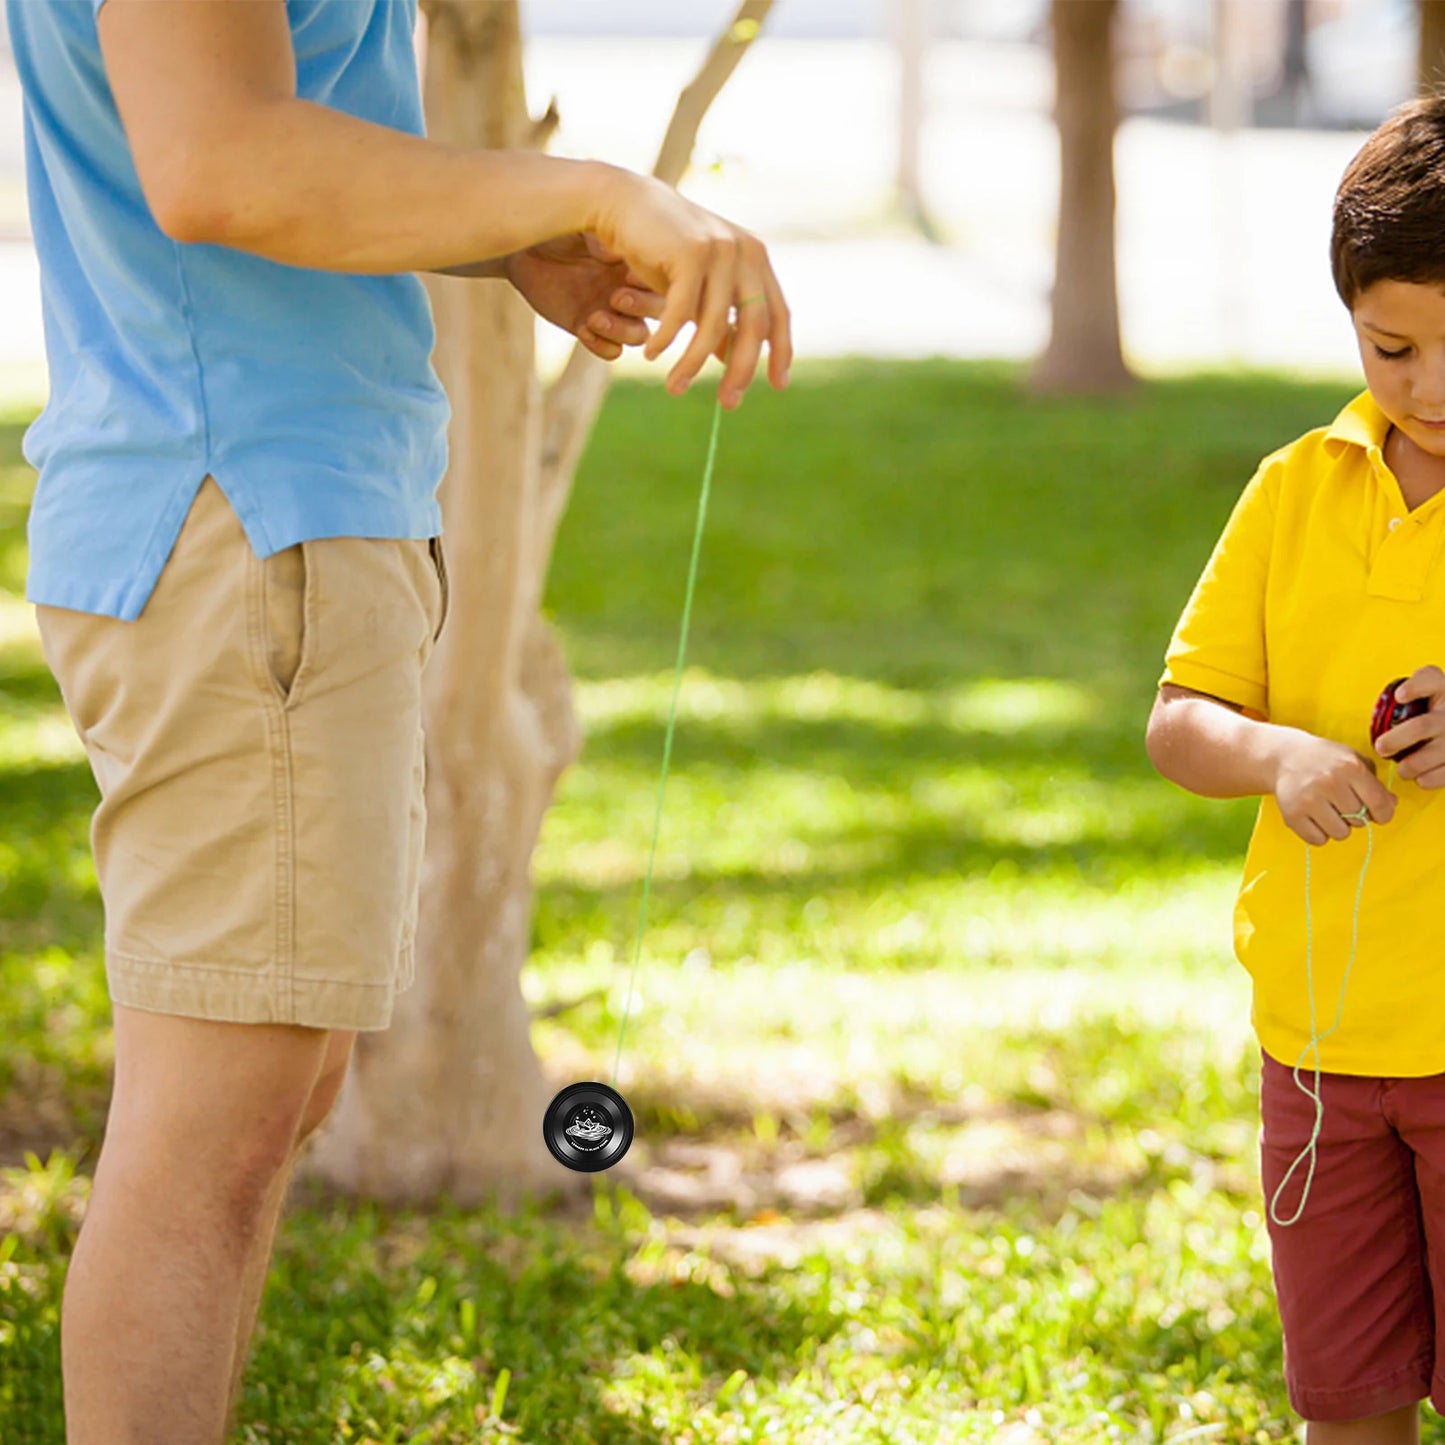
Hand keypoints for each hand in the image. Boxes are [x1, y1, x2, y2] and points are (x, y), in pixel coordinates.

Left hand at [503, 232, 664, 361]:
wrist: (525, 252)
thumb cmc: (556, 231)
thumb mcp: (581, 228)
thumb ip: (602, 239)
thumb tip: (617, 256)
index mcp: (637, 263)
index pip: (664, 281)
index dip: (653, 284)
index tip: (630, 276)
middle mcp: (631, 291)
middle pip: (660, 313)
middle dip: (642, 308)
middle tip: (616, 297)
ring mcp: (613, 314)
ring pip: (639, 336)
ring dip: (622, 331)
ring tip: (595, 318)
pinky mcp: (590, 331)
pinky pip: (611, 351)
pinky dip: (601, 345)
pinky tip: (583, 329)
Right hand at [588, 166, 792, 408]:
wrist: (624, 203)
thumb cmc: (660, 247)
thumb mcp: (697, 285)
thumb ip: (718, 316)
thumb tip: (730, 359)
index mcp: (755, 258)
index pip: (777, 313)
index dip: (780, 352)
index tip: (778, 384)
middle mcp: (744, 252)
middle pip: (753, 325)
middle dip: (742, 370)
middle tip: (729, 404)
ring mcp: (719, 249)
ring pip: (713, 325)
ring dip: (693, 363)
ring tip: (674, 388)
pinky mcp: (690, 253)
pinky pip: (682, 313)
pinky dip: (667, 339)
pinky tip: (653, 355)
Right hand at [1273, 730, 1397, 845]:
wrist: (1284, 757)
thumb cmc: (1325, 760)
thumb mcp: (1354, 761)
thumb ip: (1375, 783)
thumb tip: (1391, 805)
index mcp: (1350, 767)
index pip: (1379, 803)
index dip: (1384, 814)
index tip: (1379, 815)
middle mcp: (1330, 782)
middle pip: (1359, 821)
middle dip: (1356, 816)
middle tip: (1343, 804)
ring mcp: (1309, 799)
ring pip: (1340, 833)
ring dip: (1338, 826)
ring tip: (1329, 811)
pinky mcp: (1292, 814)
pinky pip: (1318, 840)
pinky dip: (1319, 833)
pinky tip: (1315, 817)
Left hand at [1375, 664, 1444, 786]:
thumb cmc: (1423, 717)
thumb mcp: (1415, 701)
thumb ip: (1398, 699)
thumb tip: (1356, 706)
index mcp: (1439, 689)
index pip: (1430, 678)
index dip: (1417, 686)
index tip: (1399, 696)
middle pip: (1423, 725)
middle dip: (1398, 740)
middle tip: (1380, 748)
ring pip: (1435, 751)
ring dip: (1413, 764)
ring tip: (1402, 768)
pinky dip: (1428, 777)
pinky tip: (1419, 777)